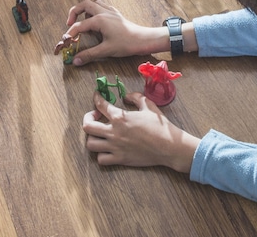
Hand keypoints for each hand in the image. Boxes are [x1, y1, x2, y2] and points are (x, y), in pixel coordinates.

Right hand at [56, 0, 165, 65]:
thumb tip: (75, 61)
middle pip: (83, 4)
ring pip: (94, 3)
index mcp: (99, 20)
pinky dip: (95, 10)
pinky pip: (102, 6)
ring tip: (82, 21)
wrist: (143, 39)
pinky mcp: (116, 14)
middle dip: (74, 12)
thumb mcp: (106, 51)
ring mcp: (110, 11)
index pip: (79, 25)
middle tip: (69, 23)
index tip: (64, 41)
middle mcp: (103, 12)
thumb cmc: (126, 44)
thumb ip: (89, 55)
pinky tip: (96, 20)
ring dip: (85, 9)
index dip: (70, 33)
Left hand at [83, 92, 199, 171]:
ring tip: (99, 134)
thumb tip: (126, 96)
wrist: (168, 146)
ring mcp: (115, 147)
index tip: (97, 96)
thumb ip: (135, 97)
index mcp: (120, 117)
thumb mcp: (149, 105)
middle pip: (87, 126)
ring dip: (93, 137)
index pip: (100, 104)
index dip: (96, 98)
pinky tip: (107, 149)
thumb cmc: (159, 126)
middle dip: (88, 118)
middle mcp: (114, 132)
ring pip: (90, 144)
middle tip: (95, 116)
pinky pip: (101, 159)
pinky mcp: (120, 159)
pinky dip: (101, 154)